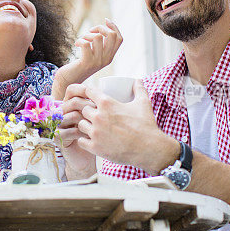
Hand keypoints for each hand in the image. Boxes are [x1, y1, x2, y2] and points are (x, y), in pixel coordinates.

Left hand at [51, 19, 122, 98]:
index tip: (105, 21)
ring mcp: (97, 61)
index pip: (120, 39)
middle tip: (90, 32)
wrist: (69, 80)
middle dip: (100, 28)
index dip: (114, 27)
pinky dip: (80, 40)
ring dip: (87, 35)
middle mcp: (106, 59)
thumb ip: (101, 45)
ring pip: (97, 37)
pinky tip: (76, 45)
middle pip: (112, 35)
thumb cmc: (80, 65)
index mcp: (110, 57)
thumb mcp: (94, 55)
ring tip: (82, 40)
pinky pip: (86, 43)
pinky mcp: (86, 62)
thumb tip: (104, 26)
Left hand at [64, 80, 178, 174]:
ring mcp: (96, 133)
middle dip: (87, 111)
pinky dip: (85, 141)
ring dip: (85, 125)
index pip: (88, 92)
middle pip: (82, 109)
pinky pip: (81, 141)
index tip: (92, 98)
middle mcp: (98, 117)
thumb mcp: (143, 103)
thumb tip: (137, 80)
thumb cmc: (146, 126)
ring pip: (80, 125)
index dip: (89, 94)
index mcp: (107, 103)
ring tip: (92, 128)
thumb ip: (139, 89)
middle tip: (94, 115)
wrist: (149, 149)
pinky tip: (90, 140)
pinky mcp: (95, 147)